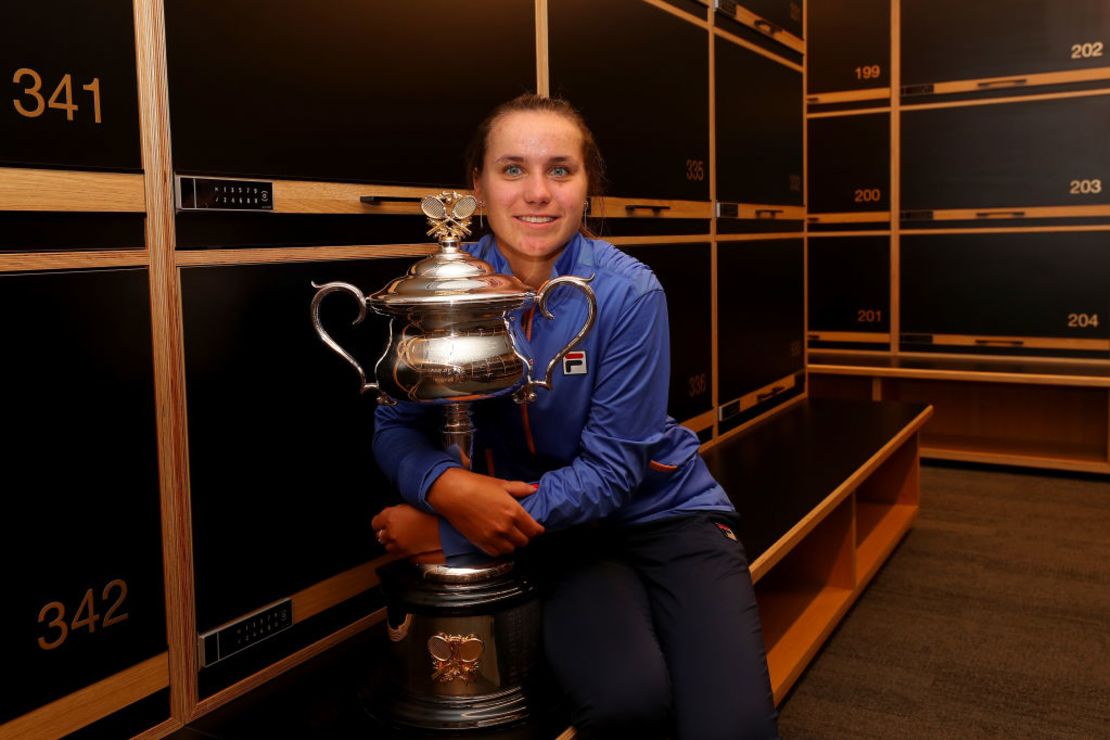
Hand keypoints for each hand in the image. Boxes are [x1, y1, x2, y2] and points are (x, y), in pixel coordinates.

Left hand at [371, 504, 445, 563]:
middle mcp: (392, 532)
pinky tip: (408, 545)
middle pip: (380, 536)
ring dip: (392, 543)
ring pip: (388, 547)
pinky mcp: (407, 554)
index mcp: (391, 516)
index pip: (375, 522)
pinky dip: (400, 550)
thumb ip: (398, 511)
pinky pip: (397, 554)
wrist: (446, 526)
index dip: (380, 522)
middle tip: (395, 528)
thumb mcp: (412, 504)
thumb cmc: (433, 513)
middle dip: (386, 533)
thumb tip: (393, 516)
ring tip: (402, 538)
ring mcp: (399, 545)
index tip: (382, 522)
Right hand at [426, 468, 543, 556]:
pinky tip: (498, 540)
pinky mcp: (481, 543)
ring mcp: (493, 537)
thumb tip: (533, 491)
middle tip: (521, 529)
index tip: (535, 527)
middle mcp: (506, 528)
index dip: (537, 529)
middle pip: (524, 541)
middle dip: (525, 535)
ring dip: (513, 543)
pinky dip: (500, 549)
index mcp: (514, 512)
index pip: (534, 530)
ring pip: (511, 549)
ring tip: (509, 535)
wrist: (452, 493)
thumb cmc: (476, 485)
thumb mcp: (501, 484)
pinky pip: (497, 553)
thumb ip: (520, 489)